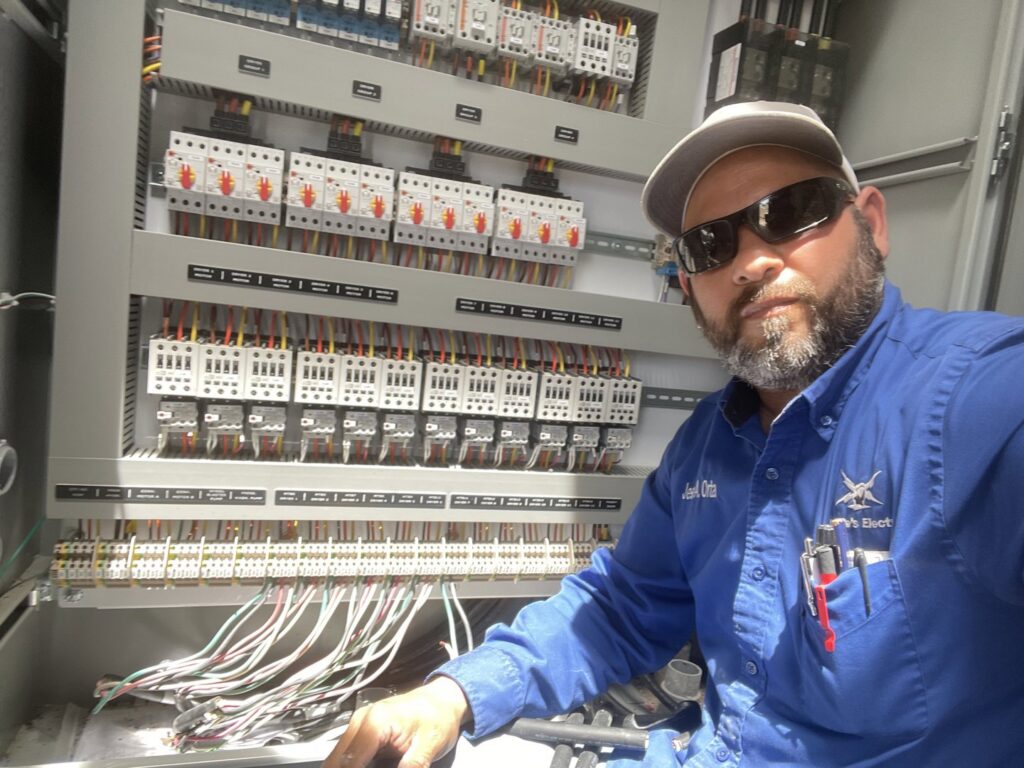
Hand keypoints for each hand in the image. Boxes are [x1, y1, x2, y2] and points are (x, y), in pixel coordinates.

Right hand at [323, 676, 469, 767]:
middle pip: (337, 760)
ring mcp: (359, 723)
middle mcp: (361, 720)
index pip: (350, 762)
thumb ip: (411, 766)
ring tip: (379, 765)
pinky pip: (348, 753)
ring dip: (346, 767)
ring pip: (338, 757)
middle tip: (378, 767)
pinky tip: (367, 767)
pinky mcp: (362, 729)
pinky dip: (352, 765)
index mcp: (375, 723)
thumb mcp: (429, 746)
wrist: (443, 699)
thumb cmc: (438, 718)